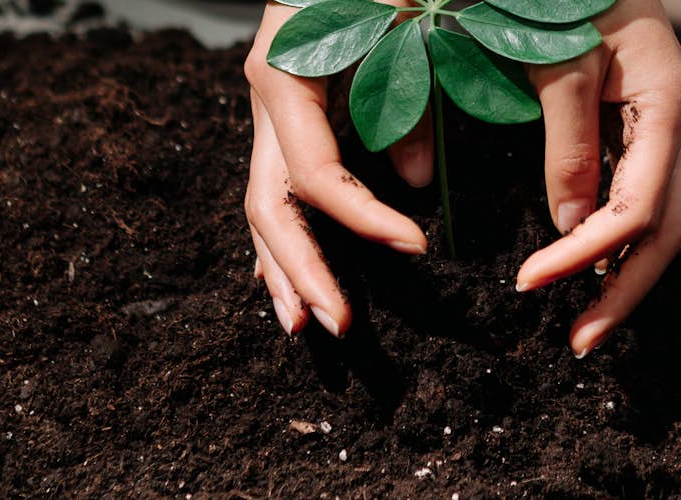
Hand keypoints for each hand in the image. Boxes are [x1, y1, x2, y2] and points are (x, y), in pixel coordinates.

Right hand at [243, 1, 430, 336]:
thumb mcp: (405, 23)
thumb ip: (411, 96)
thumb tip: (418, 179)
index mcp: (284, 75)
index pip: (316, 174)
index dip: (363, 220)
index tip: (417, 248)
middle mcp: (266, 100)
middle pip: (270, 205)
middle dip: (303, 270)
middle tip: (338, 324)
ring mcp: (269, 113)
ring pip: (262, 207)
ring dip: (283, 270)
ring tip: (304, 326)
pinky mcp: (286, 120)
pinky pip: (277, 190)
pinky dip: (287, 239)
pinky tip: (294, 282)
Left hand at [517, 0, 680, 357]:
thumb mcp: (563, 61)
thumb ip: (567, 141)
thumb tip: (567, 225)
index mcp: (667, 107)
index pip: (636, 208)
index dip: (585, 255)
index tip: (529, 282)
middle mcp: (679, 126)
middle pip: (667, 232)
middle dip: (623, 293)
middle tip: (579, 343)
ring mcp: (669, 130)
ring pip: (662, 223)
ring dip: (623, 276)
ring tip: (585, 323)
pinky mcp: (648, 130)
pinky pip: (643, 199)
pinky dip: (617, 242)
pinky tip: (590, 269)